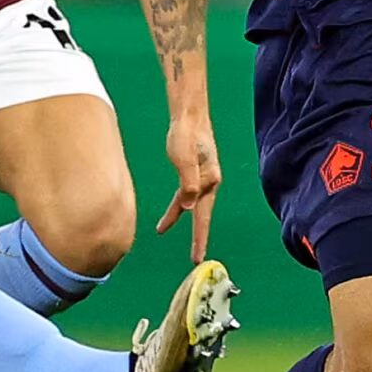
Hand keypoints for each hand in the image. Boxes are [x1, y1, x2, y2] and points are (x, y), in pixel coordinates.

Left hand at [155, 109, 220, 263]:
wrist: (188, 113)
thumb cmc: (186, 133)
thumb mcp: (184, 159)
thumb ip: (188, 184)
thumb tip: (188, 208)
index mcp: (209, 180)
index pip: (203, 216)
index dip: (200, 238)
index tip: (198, 257)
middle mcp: (210, 181)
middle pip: (201, 214)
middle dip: (197, 235)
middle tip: (194, 258)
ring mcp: (203, 176)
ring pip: (190, 204)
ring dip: (177, 216)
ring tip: (161, 228)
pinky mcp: (195, 171)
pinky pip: (185, 194)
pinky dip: (177, 205)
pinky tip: (170, 211)